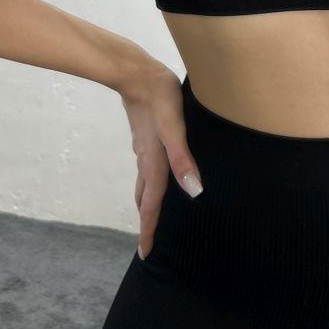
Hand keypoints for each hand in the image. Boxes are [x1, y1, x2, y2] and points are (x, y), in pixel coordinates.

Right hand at [118, 57, 203, 259]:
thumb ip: (183, 159)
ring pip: (145, 185)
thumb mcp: (175, 128)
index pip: (152, 205)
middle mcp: (146, 161)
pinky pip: (147, 170)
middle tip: (148, 243)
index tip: (145, 255)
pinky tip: (158, 178)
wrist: (135, 72)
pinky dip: (150, 185)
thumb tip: (194, 192)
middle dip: (147, 223)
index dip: (150, 230)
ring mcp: (143, 149)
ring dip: (148, 205)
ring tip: (151, 217)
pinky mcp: (145, 138)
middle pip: (146, 200)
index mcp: (154, 164)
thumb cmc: (160, 99)